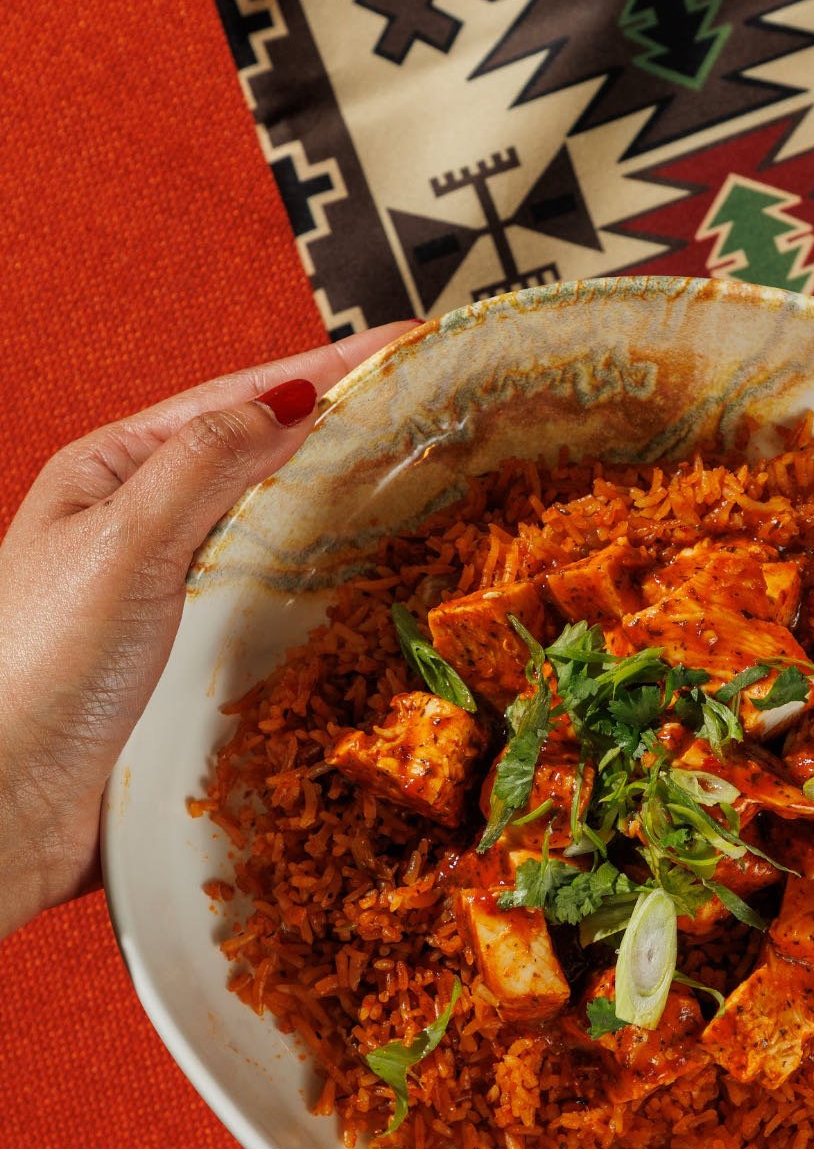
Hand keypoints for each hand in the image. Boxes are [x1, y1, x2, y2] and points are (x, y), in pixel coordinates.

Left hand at [0, 324, 414, 938]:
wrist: (8, 803)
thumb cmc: (35, 666)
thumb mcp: (123, 541)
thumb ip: (205, 465)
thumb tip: (290, 399)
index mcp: (113, 472)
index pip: (237, 400)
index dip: (326, 370)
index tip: (406, 345)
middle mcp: (143, 527)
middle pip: (264, 462)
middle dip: (345, 434)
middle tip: (436, 413)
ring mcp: (172, 597)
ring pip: (275, 538)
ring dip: (343, 515)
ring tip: (426, 490)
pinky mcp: (195, 667)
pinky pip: (274, 613)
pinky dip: (325, 596)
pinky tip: (370, 594)